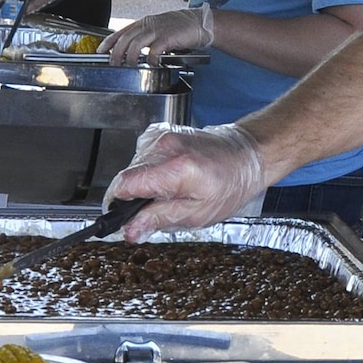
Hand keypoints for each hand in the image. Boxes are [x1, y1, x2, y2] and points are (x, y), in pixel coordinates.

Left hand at [101, 5, 212, 63]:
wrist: (198, 23)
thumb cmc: (178, 28)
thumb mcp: (157, 29)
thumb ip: (144, 37)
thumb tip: (130, 50)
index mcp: (143, 23)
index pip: (120, 32)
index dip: (108, 42)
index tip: (100, 51)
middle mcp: (147, 25)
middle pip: (125, 39)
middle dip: (116, 53)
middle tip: (114, 64)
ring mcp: (157, 30)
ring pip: (136, 44)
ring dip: (131, 57)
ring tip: (130, 66)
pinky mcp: (168, 37)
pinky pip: (155, 49)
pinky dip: (151, 58)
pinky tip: (152, 64)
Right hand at [104, 122, 265, 238]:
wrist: (246, 155)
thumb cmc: (230, 184)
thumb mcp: (198, 214)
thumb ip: (159, 220)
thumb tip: (131, 230)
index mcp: (177, 168)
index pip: (125, 183)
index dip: (116, 204)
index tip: (119, 218)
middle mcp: (165, 145)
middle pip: (127, 176)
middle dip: (133, 197)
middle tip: (156, 209)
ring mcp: (162, 135)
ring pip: (132, 167)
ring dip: (142, 184)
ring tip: (169, 190)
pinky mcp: (160, 131)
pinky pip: (141, 156)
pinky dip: (149, 170)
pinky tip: (168, 176)